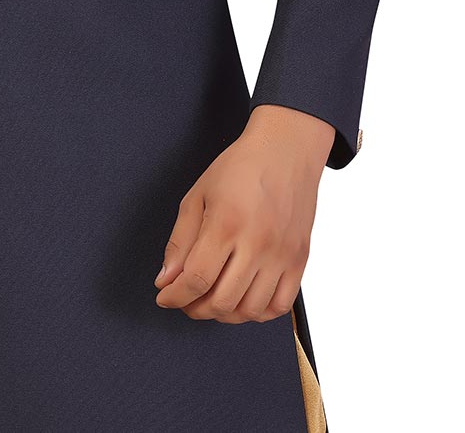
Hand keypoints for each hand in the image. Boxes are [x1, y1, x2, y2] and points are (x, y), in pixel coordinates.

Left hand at [153, 105, 334, 322]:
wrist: (285, 151)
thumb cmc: (239, 168)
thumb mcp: (198, 195)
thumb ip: (180, 241)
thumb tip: (165, 279)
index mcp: (226, 223)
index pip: (197, 279)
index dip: (175, 296)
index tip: (165, 297)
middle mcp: (257, 243)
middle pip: (222, 301)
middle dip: (195, 308)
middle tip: (186, 299)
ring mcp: (282, 254)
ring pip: (250, 310)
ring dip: (224, 314)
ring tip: (211, 299)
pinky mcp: (300, 260)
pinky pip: (279, 306)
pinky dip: (258, 313)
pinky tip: (242, 299)